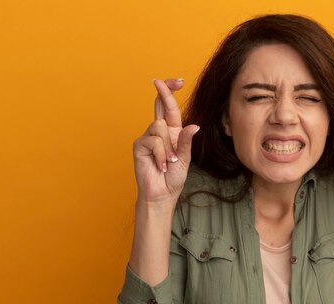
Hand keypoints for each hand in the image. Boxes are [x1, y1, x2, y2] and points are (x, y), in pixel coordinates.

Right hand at [132, 79, 199, 203]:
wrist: (162, 193)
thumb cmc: (173, 177)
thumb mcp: (184, 158)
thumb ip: (186, 142)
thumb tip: (194, 126)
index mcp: (172, 131)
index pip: (170, 108)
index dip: (172, 92)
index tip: (178, 81)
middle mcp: (159, 131)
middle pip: (160, 105)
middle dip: (163, 92)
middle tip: (159, 80)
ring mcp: (147, 137)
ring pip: (160, 127)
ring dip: (168, 147)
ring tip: (169, 162)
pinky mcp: (139, 145)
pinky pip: (154, 141)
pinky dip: (161, 154)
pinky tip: (161, 165)